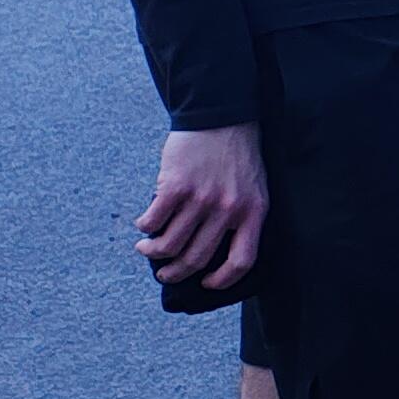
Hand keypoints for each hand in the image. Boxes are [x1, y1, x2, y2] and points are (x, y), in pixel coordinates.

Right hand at [139, 123, 268, 291]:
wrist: (222, 116)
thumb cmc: (238, 155)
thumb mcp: (254, 188)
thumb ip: (240, 217)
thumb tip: (215, 253)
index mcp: (253, 212)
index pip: (241, 261)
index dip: (223, 280)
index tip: (206, 282)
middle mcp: (228, 209)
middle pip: (197, 258)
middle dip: (176, 273)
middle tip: (165, 273)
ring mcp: (201, 199)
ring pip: (170, 244)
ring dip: (153, 252)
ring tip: (146, 248)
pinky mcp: (176, 186)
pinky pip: (153, 220)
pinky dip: (144, 228)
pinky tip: (144, 225)